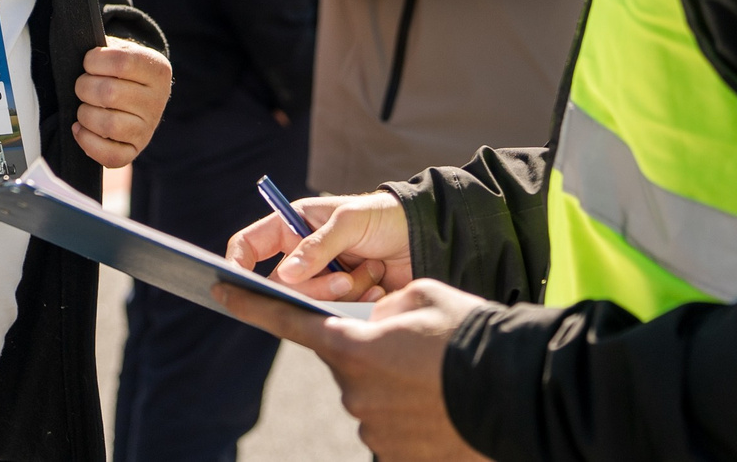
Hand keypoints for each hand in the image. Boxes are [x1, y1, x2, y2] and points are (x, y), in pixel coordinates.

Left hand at [72, 38, 170, 165]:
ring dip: (84, 114)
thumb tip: (77, 49)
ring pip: (108, 124)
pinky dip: (87, 141)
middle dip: (84, 87)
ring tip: (84, 106)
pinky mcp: (134, 151)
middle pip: (109, 93)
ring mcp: (147, 129)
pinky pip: (110, 155)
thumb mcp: (119, 49)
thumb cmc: (120, 69)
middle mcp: (157, 101)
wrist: (138, 92)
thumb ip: (103, 48)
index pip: (121, 62)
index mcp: (157, 70)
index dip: (94, 61)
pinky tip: (80, 128)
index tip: (88, 62)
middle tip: (83, 86)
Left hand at [215, 278, 489, 460]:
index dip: (251, 306)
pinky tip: (441, 411)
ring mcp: (374, 430)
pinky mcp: (395, 456)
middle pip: (348, 364)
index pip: (289, 323)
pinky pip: (393, 429)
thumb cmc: (467, 336)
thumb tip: (373, 327)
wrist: (515, 392)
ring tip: (440, 382)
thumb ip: (381, 309)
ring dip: (395, 389)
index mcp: (352, 346)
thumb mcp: (421, 296)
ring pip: (372, 399)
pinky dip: (412, 419)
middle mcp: (353, 392)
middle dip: (371, 354)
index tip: (221, 291)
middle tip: (418, 351)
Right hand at [224, 188, 406, 302]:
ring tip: (372, 273)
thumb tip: (285, 275)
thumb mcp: (349, 220)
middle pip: (281, 287)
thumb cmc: (382, 217)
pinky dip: (362, 304)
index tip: (238, 282)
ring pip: (310, 305)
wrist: (423, 239)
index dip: (236, 263)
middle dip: (314, 288)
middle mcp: (300, 259)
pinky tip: (381, 288)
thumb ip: (318, 245)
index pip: (248, 246)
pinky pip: (338, 317)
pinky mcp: (342, 305)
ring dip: (345, 294)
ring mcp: (320, 284)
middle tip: (344, 281)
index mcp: (290, 228)